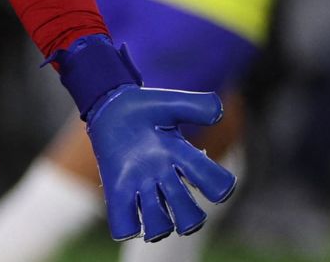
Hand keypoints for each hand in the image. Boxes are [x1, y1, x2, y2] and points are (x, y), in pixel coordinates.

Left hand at [86, 85, 236, 241]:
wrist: (110, 106)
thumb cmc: (143, 107)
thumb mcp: (170, 102)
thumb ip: (196, 105)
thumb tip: (218, 114)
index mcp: (183, 159)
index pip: (212, 183)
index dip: (217, 186)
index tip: (204, 176)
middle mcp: (166, 179)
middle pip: (189, 218)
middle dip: (188, 216)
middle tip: (174, 192)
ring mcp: (142, 187)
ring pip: (159, 227)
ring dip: (157, 223)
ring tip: (146, 200)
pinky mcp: (118, 191)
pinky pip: (125, 224)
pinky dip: (128, 225)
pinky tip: (126, 206)